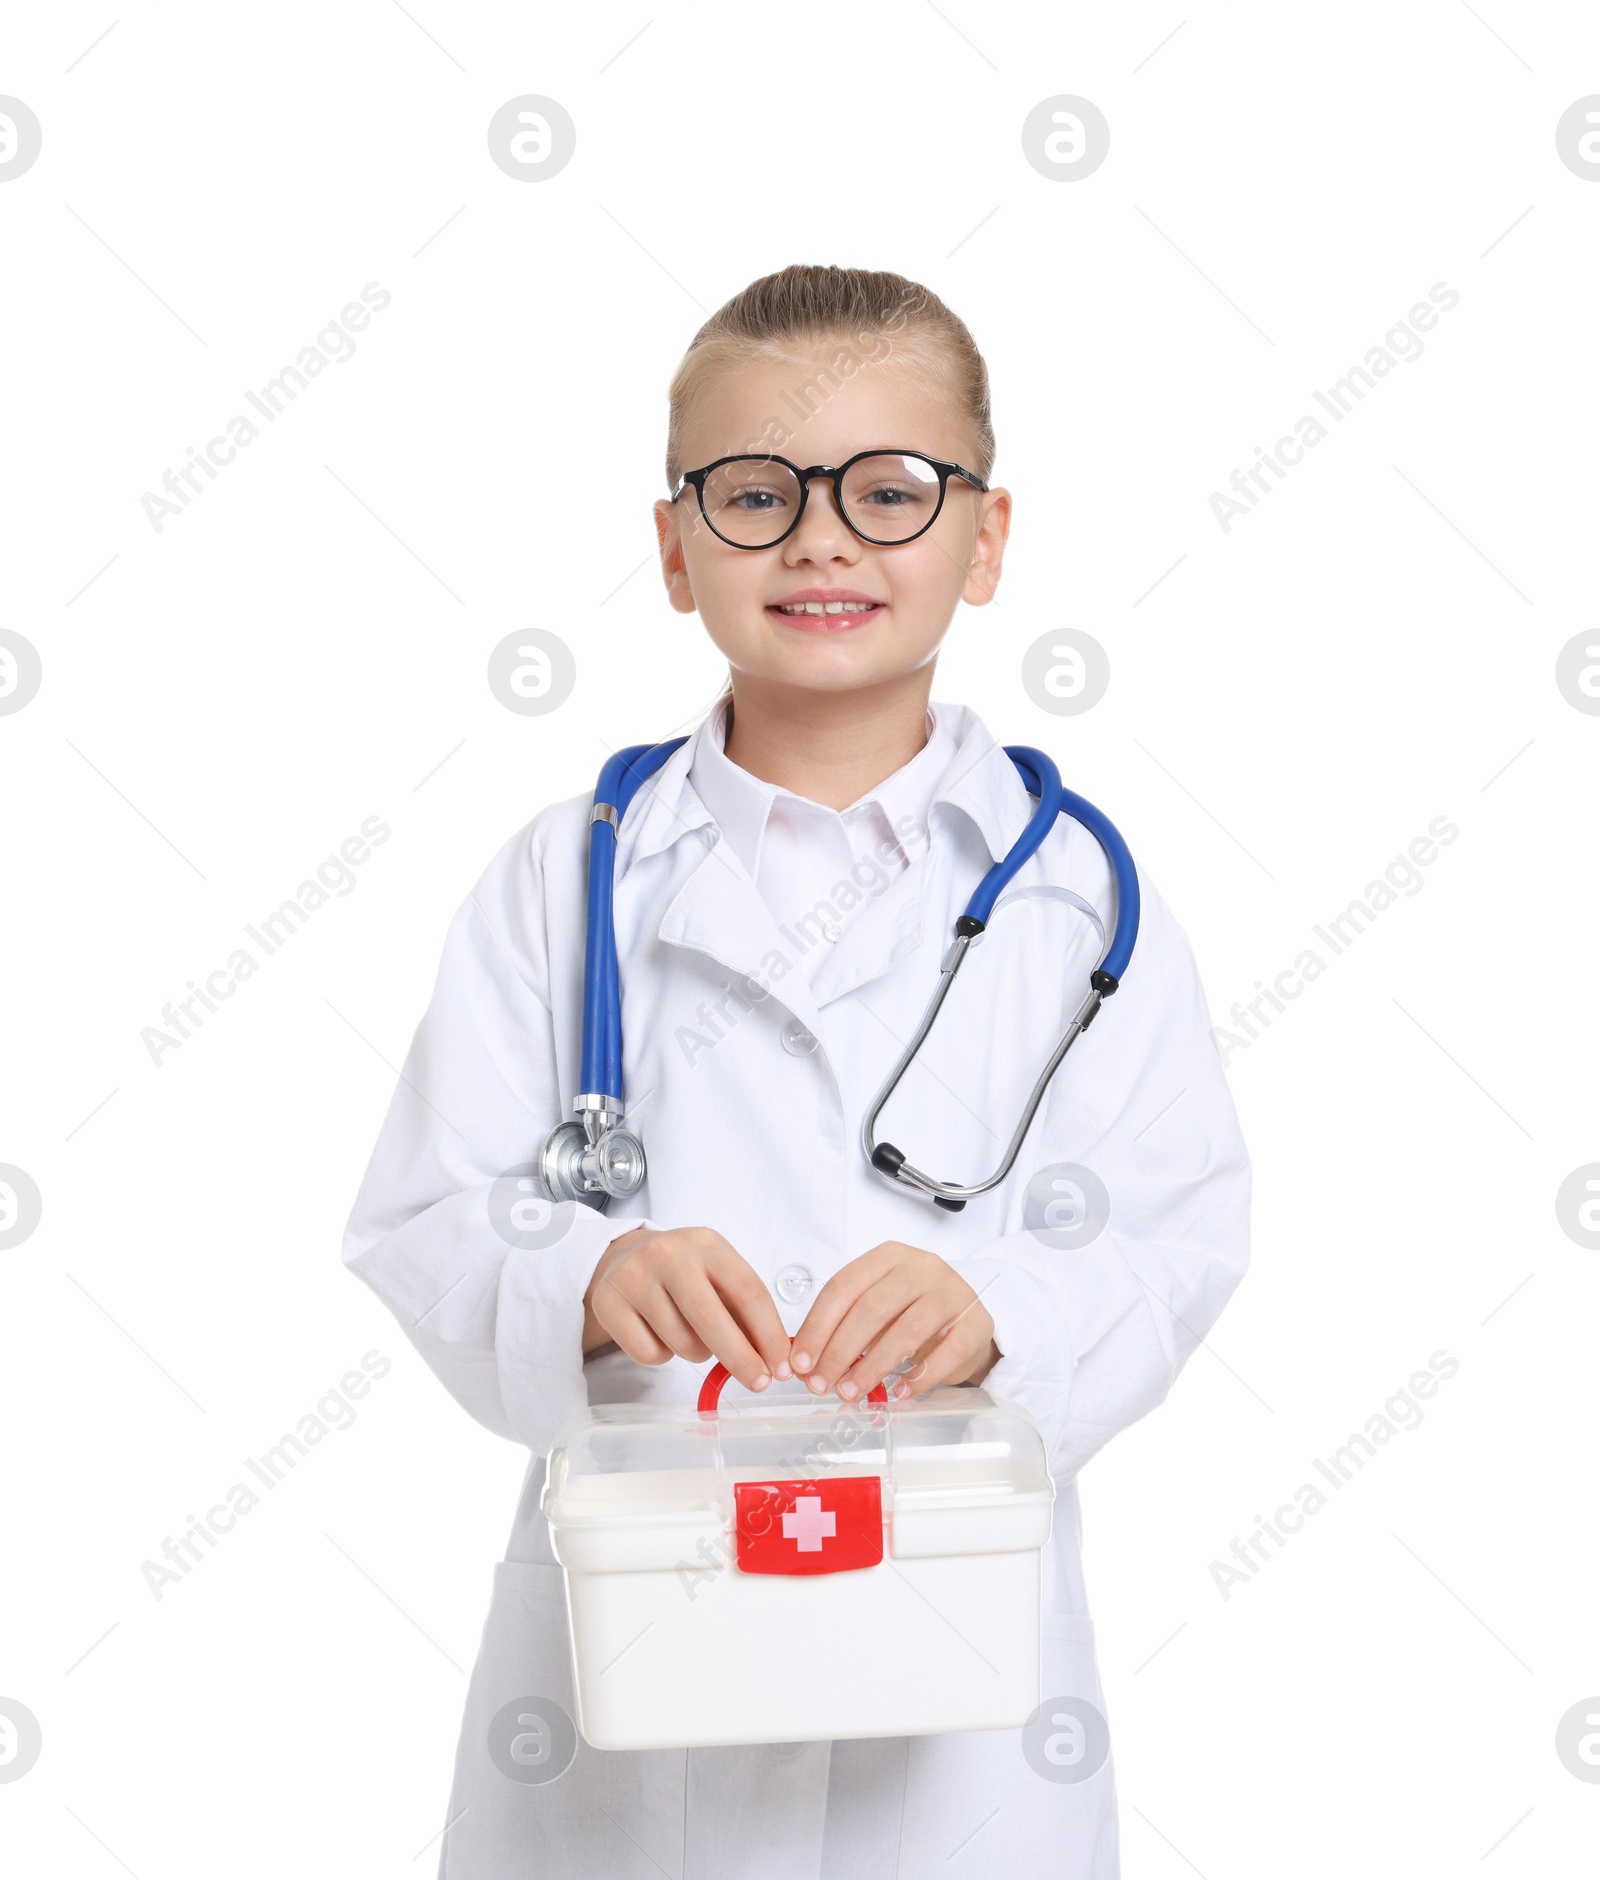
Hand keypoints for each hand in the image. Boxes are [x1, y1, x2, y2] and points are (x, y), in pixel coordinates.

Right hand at [582, 1225, 793, 1393]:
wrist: (624, 1257)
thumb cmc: (684, 1273)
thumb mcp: (717, 1274)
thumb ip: (743, 1311)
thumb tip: (772, 1359)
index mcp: (707, 1243)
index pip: (747, 1290)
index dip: (768, 1333)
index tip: (782, 1366)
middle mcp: (669, 1255)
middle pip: (710, 1317)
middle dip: (740, 1357)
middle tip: (758, 1382)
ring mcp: (633, 1277)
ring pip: (681, 1342)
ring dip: (697, 1353)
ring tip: (691, 1334)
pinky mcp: (608, 1303)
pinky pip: (649, 1354)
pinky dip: (663, 1356)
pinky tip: (659, 1333)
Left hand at [789, 1242, 998, 1402]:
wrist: (968, 1318)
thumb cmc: (913, 1312)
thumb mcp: (878, 1308)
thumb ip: (845, 1327)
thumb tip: (808, 1365)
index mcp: (888, 1256)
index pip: (844, 1287)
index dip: (818, 1327)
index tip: (801, 1363)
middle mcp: (921, 1266)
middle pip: (872, 1308)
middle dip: (839, 1351)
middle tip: (821, 1384)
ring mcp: (952, 1292)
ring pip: (906, 1330)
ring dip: (872, 1367)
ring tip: (850, 1393)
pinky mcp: (976, 1322)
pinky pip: (947, 1352)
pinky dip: (920, 1376)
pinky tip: (900, 1393)